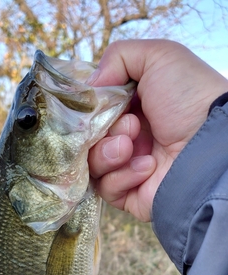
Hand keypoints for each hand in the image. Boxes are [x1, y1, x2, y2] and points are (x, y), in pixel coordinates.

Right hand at [88, 39, 227, 221]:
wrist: (210, 145)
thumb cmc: (189, 98)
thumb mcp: (159, 56)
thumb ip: (118, 57)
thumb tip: (91, 85)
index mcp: (133, 108)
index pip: (93, 111)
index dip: (92, 108)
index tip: (101, 104)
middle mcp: (129, 137)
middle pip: (88, 138)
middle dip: (103, 130)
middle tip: (130, 126)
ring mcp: (127, 167)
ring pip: (92, 164)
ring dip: (107, 153)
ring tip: (131, 147)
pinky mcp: (129, 194)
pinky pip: (105, 188)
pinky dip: (121, 176)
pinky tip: (148, 167)